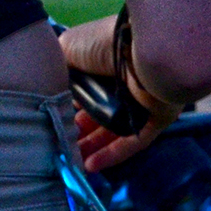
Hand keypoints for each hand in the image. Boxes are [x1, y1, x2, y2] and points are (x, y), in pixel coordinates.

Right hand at [57, 16, 178, 171]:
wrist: (141, 49)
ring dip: (93, 147)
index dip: (70, 109)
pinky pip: (133, 141)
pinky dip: (112, 154)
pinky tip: (90, 166)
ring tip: (72, 162)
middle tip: (60, 148)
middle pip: (100, 114)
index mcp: (106, 63)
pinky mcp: (157, 118)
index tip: (53, 124)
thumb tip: (52, 83)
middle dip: (79, 133)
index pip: (88, 92)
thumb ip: (59, 64)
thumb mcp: (68, 46)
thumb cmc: (103, 44)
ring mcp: (143, 101)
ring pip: (115, 131)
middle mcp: (125, 82)